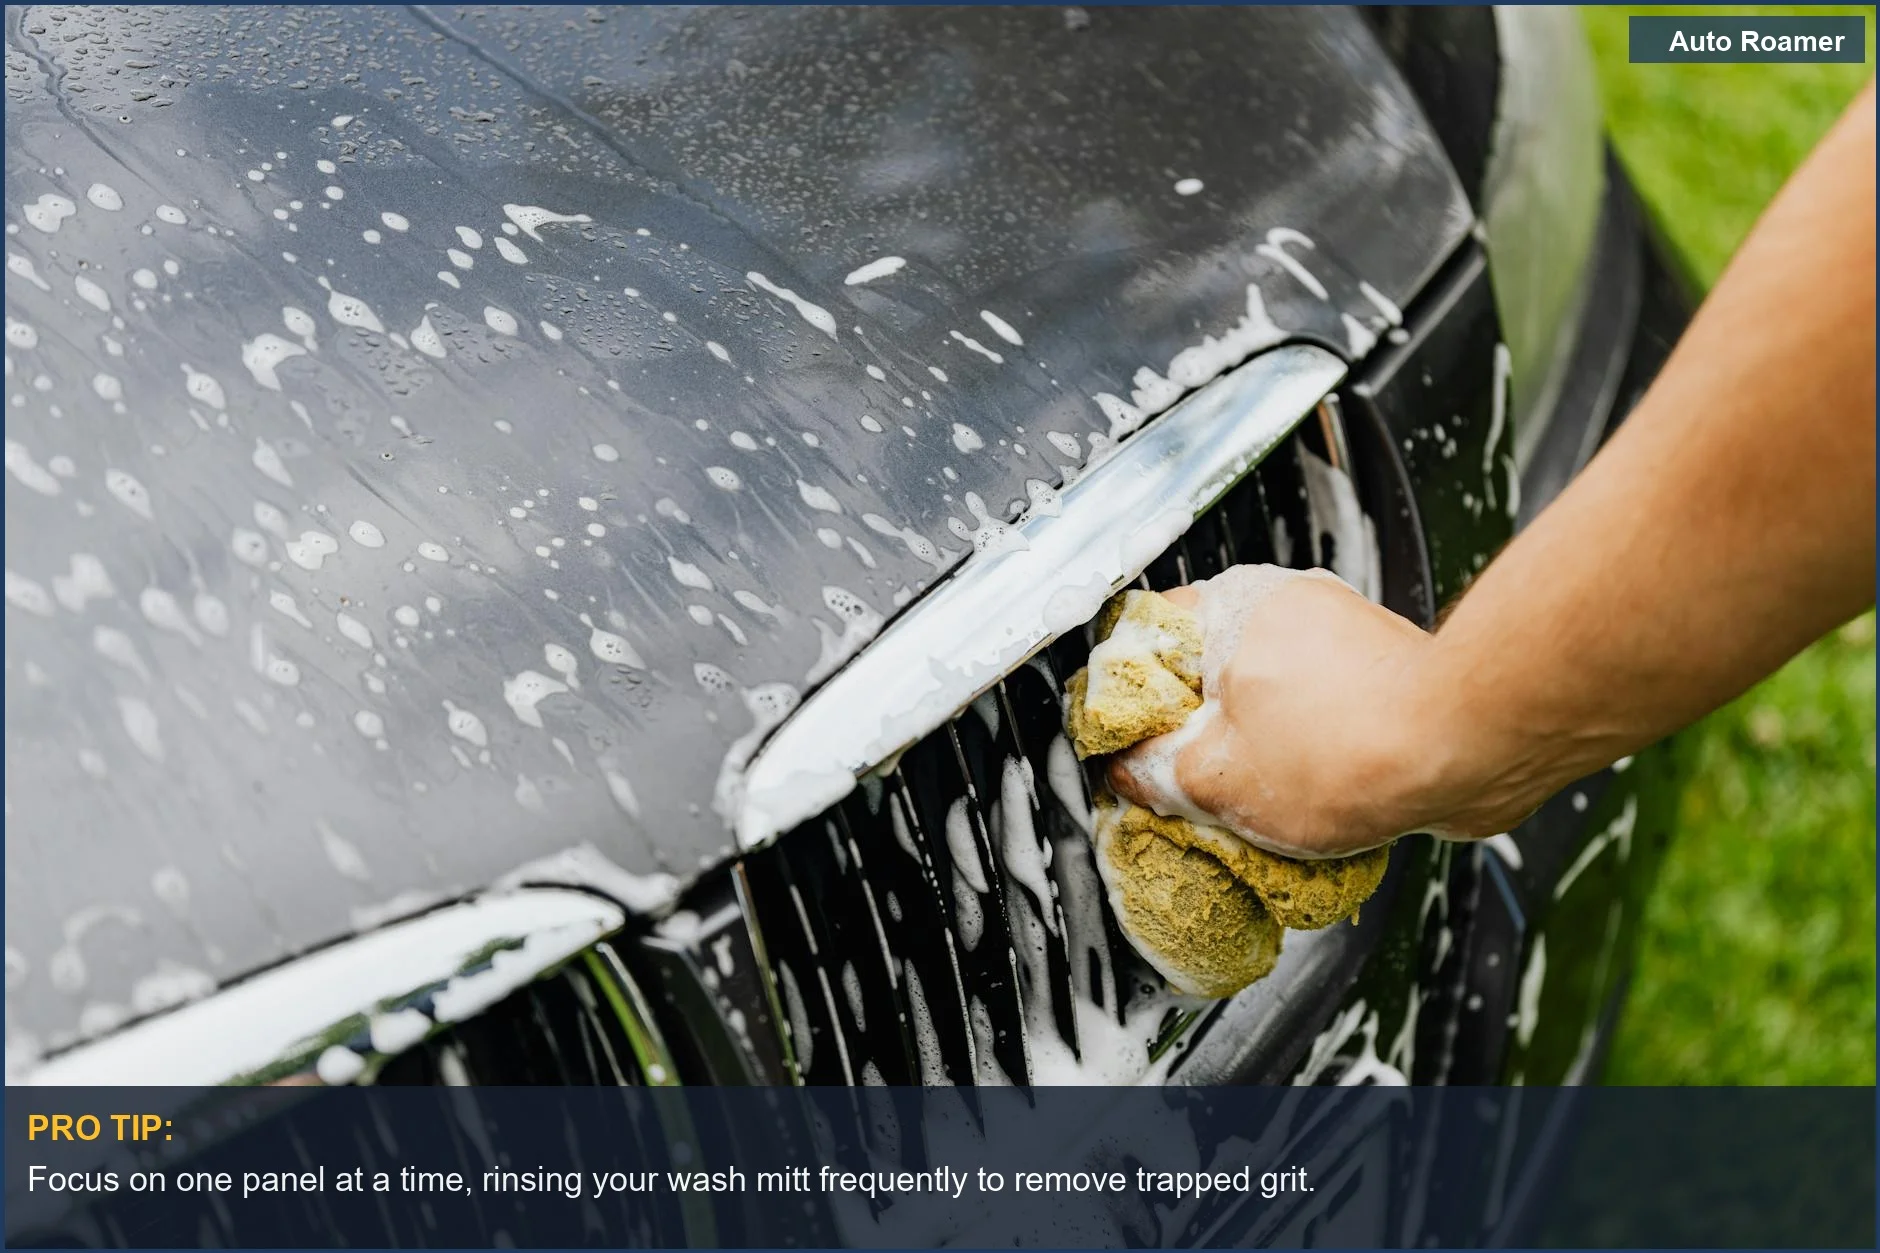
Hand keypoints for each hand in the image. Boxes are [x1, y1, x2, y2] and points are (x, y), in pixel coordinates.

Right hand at [1105, 565, 1533, 856]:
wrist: (1471, 751)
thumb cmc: (1353, 749)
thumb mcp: (1216, 779)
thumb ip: (1153, 772)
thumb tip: (1129, 773)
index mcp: (1232, 607)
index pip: (1146, 637)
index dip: (1128, 700)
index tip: (1127, 748)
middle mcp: (1287, 605)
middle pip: (1208, 671)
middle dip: (1197, 734)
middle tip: (1190, 786)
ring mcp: (1340, 635)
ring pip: (1267, 696)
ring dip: (1256, 749)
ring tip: (1257, 803)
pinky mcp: (1382, 671)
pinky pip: (1321, 713)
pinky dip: (1310, 754)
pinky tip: (1311, 801)